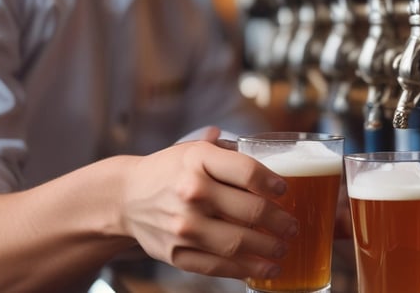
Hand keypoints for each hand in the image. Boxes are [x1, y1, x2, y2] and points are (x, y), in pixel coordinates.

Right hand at [119, 137, 298, 280]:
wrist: (126, 196)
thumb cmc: (171, 170)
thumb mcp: (196, 150)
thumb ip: (231, 152)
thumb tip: (273, 152)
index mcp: (198, 159)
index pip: (248, 172)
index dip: (273, 184)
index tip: (286, 191)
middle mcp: (191, 191)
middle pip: (249, 210)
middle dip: (280, 222)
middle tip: (293, 226)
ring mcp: (183, 225)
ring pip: (237, 243)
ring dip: (268, 249)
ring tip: (283, 248)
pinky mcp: (176, 253)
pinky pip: (217, 266)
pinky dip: (245, 270)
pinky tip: (263, 268)